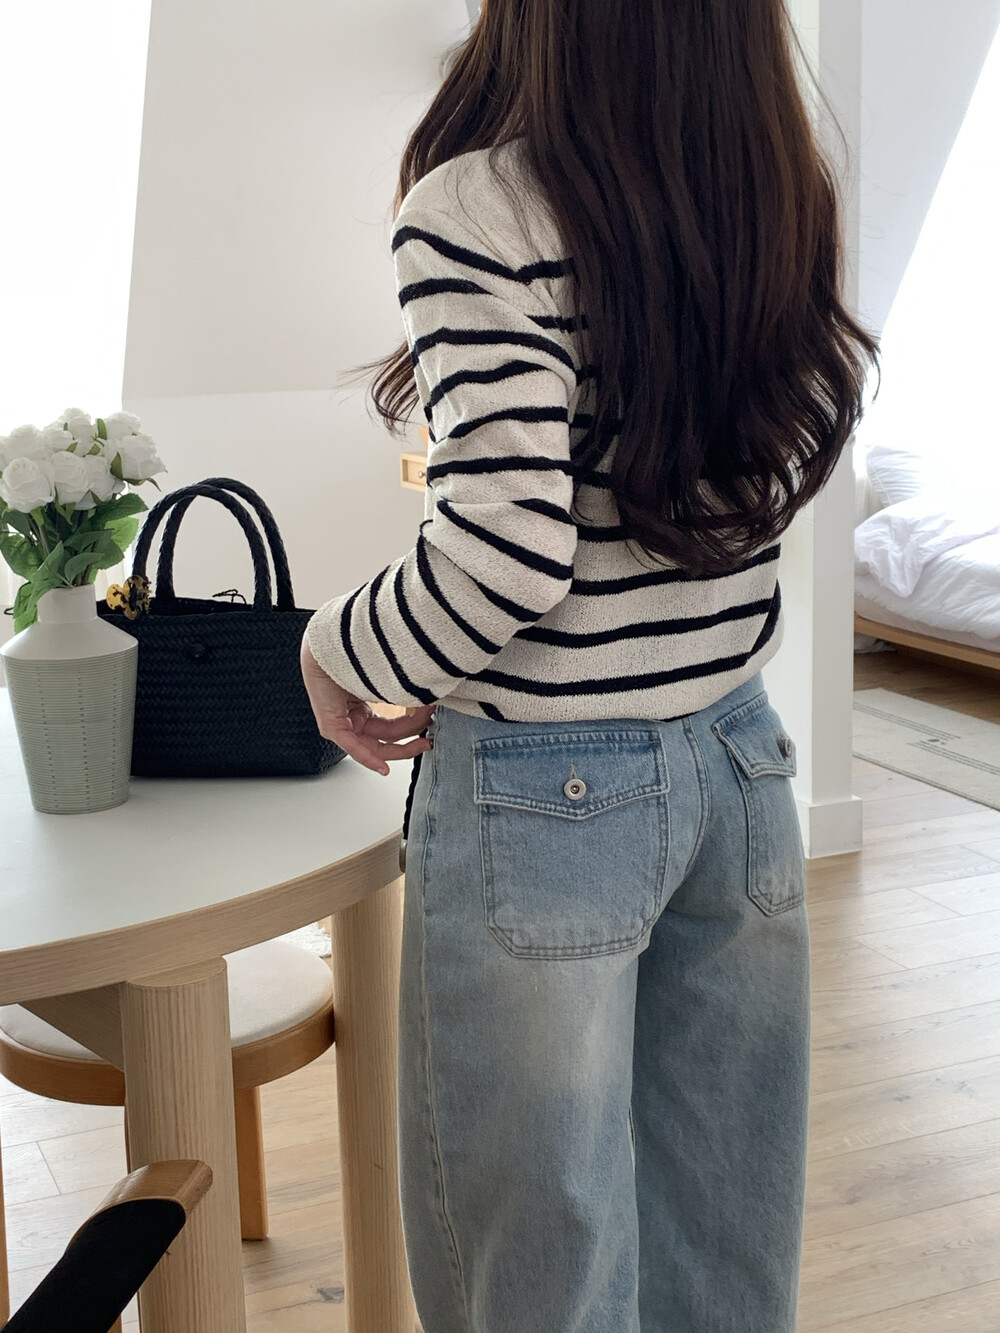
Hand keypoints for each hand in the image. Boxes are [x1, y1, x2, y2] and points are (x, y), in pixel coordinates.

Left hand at [299, 632, 434, 775]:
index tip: (429, 728)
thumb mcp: (384, 681)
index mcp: (360, 707)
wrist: (332, 642)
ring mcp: (341, 724)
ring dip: (399, 748)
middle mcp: (351, 718)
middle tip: (429, 741)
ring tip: (422, 743)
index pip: (388, 728)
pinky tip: (384, 767)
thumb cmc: (353, 653)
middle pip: (384, 739)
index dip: (411, 729)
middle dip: (409, 743)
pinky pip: (353, 747)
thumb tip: (429, 702)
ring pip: (373, 746)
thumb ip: (401, 696)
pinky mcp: (331, 727)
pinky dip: (369, 758)